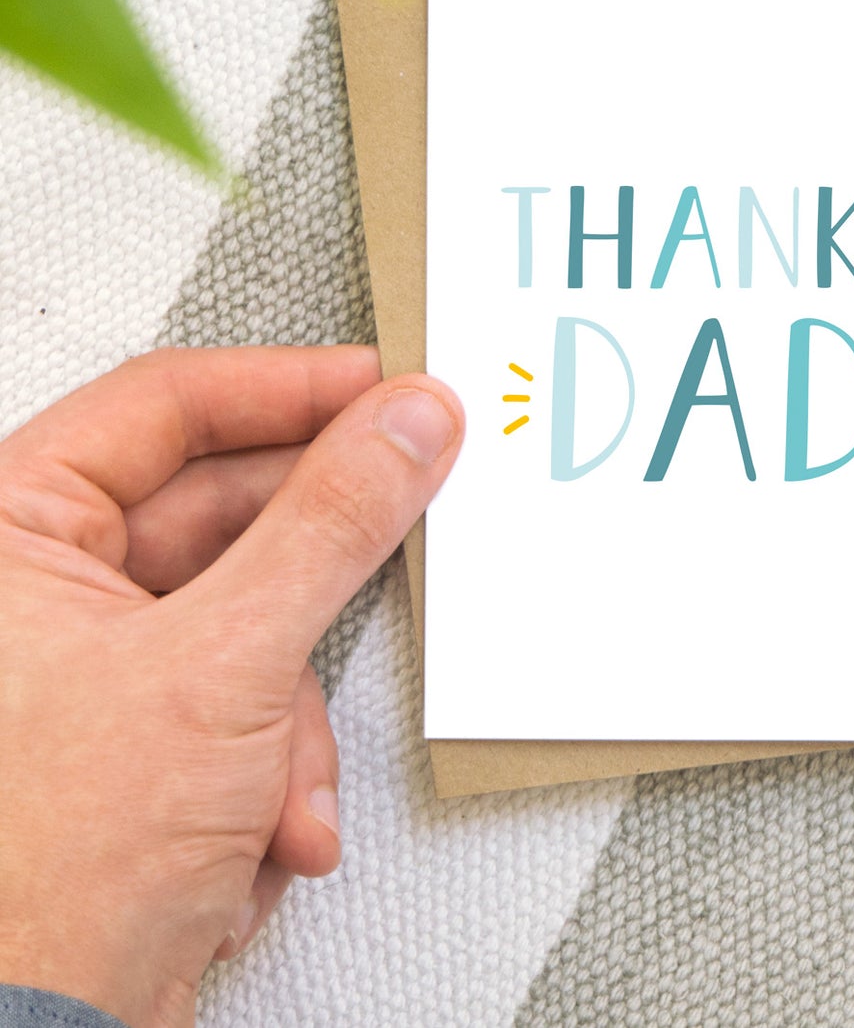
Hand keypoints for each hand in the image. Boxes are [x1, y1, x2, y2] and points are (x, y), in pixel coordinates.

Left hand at [0, 347, 463, 1026]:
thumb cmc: (40, 874)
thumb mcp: (222, 665)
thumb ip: (330, 524)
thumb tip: (405, 426)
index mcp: (8, 538)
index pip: (165, 407)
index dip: (287, 387)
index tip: (382, 384)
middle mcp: (44, 591)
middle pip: (225, 514)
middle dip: (315, 573)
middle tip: (409, 503)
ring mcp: (101, 665)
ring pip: (256, 619)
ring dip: (293, 712)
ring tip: (280, 782)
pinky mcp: (150, 734)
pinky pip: (255, 694)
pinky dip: (279, 763)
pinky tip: (260, 830)